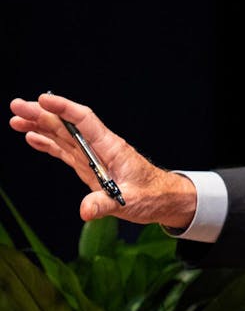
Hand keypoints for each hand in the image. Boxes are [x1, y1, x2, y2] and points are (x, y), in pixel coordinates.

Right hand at [9, 92, 196, 228]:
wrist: (163, 199)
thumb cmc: (153, 196)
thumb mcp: (130, 201)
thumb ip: (105, 204)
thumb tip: (84, 211)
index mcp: (112, 148)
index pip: (86, 122)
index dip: (65, 109)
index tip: (43, 99)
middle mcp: (100, 148)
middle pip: (68, 126)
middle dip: (42, 114)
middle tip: (16, 106)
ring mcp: (93, 156)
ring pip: (63, 136)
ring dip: (40, 126)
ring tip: (16, 119)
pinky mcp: (89, 167)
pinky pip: (65, 151)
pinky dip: (48, 144)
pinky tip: (32, 137)